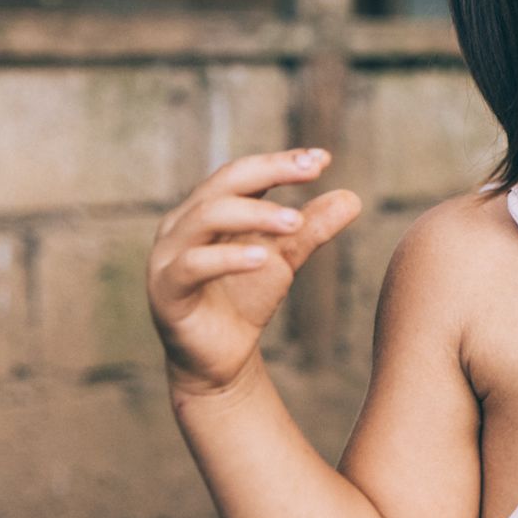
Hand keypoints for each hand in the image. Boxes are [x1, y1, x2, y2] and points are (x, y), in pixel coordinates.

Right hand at [147, 148, 361, 397]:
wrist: (221, 358)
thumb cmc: (246, 298)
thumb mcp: (285, 258)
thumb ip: (312, 228)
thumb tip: (353, 197)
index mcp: (207, 208)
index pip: (243, 173)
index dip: (281, 162)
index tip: (322, 159)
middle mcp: (182, 224)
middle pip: (225, 182)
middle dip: (270, 171)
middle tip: (312, 172)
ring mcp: (167, 256)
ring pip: (207, 216)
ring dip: (255, 212)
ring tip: (295, 221)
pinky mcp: (165, 292)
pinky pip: (193, 265)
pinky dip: (228, 257)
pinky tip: (263, 259)